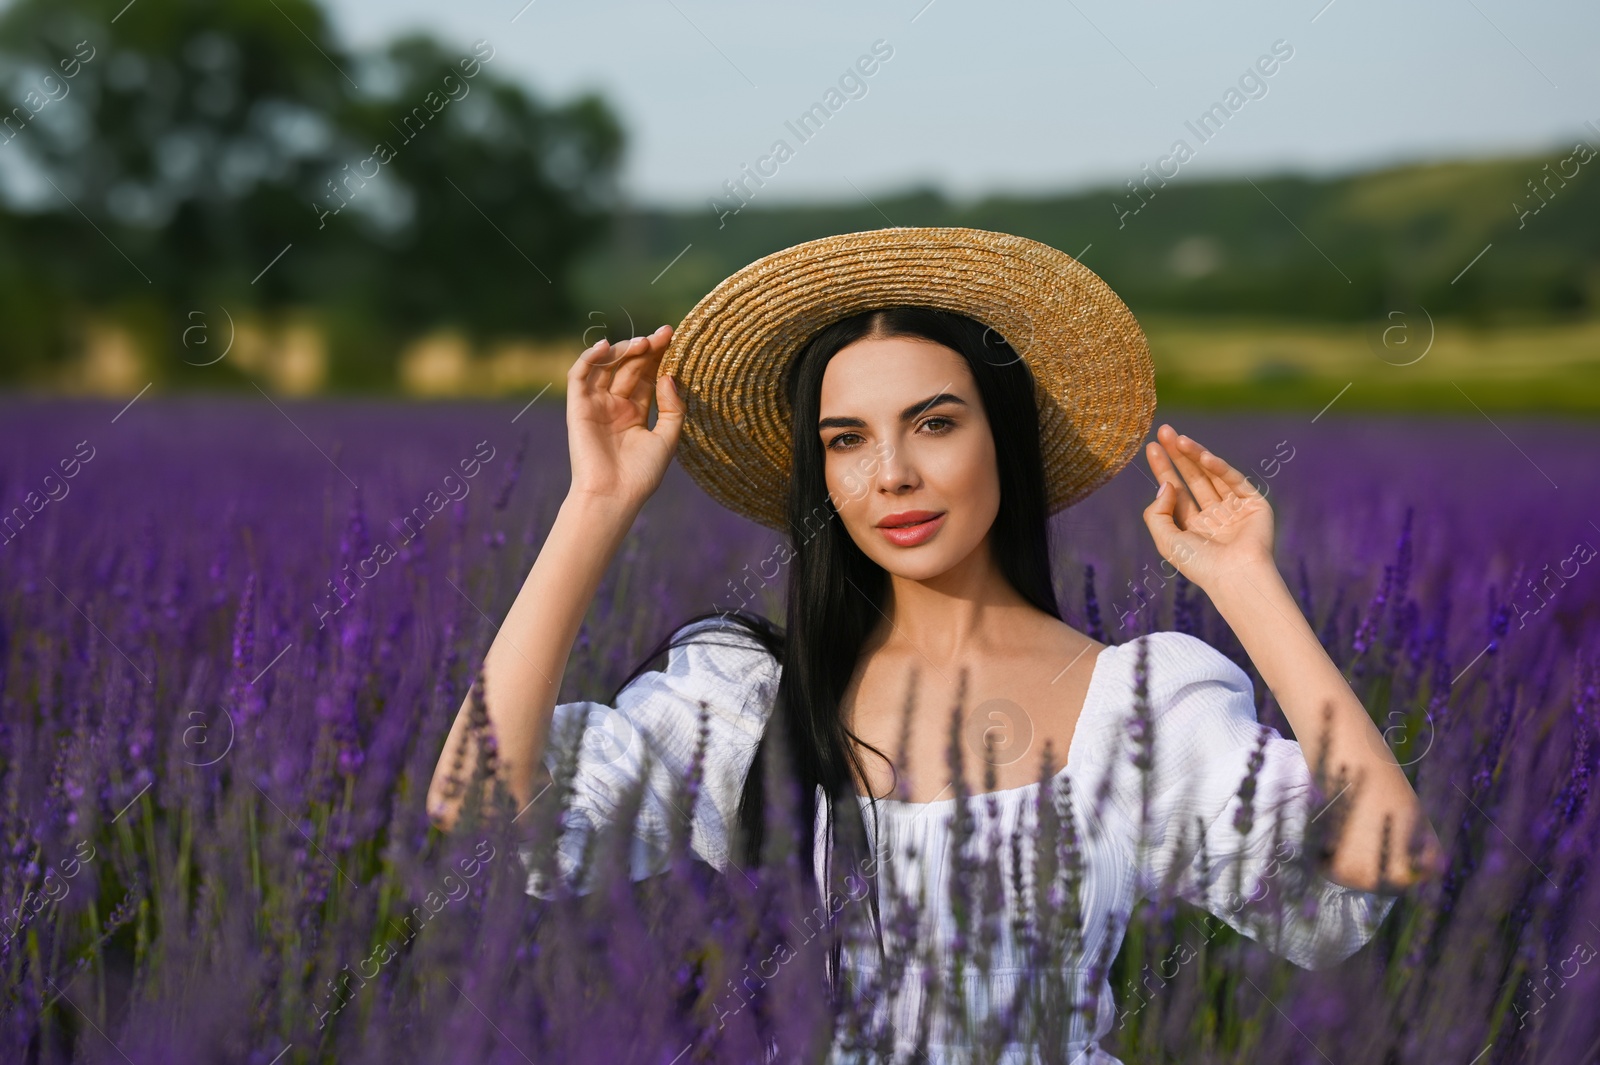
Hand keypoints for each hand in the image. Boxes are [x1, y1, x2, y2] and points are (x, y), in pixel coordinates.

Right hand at [565, 324, 684, 508]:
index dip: (659, 355)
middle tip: (664, 334)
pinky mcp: (578, 407)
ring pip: (607, 366)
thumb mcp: (668, 439)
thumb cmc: (641, 474)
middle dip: (646, 348)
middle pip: (630, 366)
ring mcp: (596, 404)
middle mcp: (615, 405)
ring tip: (643, 343)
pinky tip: (607, 346)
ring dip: (623, 350)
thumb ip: (672, 407)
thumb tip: (668, 375)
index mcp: (635, 412)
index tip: (673, 337)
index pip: (647, 375)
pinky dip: (589, 357)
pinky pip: (579, 375)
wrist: (613, 495)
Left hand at [1141, 424, 1274, 592]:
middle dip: (1178, 455)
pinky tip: (1203, 456)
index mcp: (1192, 527)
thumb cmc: (1199, 564)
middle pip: (1192, 478)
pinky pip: (1233, 480)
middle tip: (1164, 431)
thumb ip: (1157, 512)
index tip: (1152, 447)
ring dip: (1195, 456)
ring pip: (1211, 475)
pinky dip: (1218, 467)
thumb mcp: (1166, 540)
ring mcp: (1234, 509)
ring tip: (1178, 439)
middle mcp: (1213, 516)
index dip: (1164, 469)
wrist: (1235, 576)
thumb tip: (1166, 484)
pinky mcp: (1254, 504)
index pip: (1176, 491)